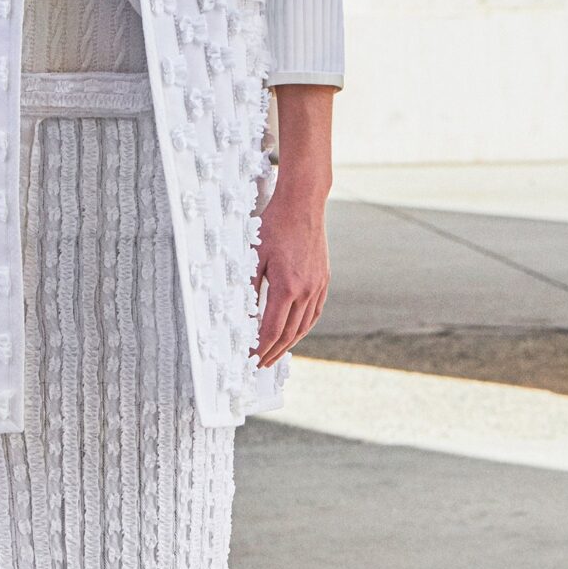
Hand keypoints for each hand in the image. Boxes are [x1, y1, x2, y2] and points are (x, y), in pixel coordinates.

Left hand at [254, 84, 335, 365]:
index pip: (271, 330)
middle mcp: (307, 290)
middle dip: (272, 353)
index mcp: (287, 286)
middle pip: (289, 333)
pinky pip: (314, 312)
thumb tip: (242, 314)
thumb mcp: (254, 255)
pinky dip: (303, 327)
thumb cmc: (274, 225)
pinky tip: (295, 332)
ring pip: (304, 325)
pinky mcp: (324, 279)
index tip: (249, 359)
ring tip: (275, 355)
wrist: (303, 203)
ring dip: (288, 344)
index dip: (259, 348)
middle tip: (259, 365)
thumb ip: (250, 287)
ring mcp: (318, 285)